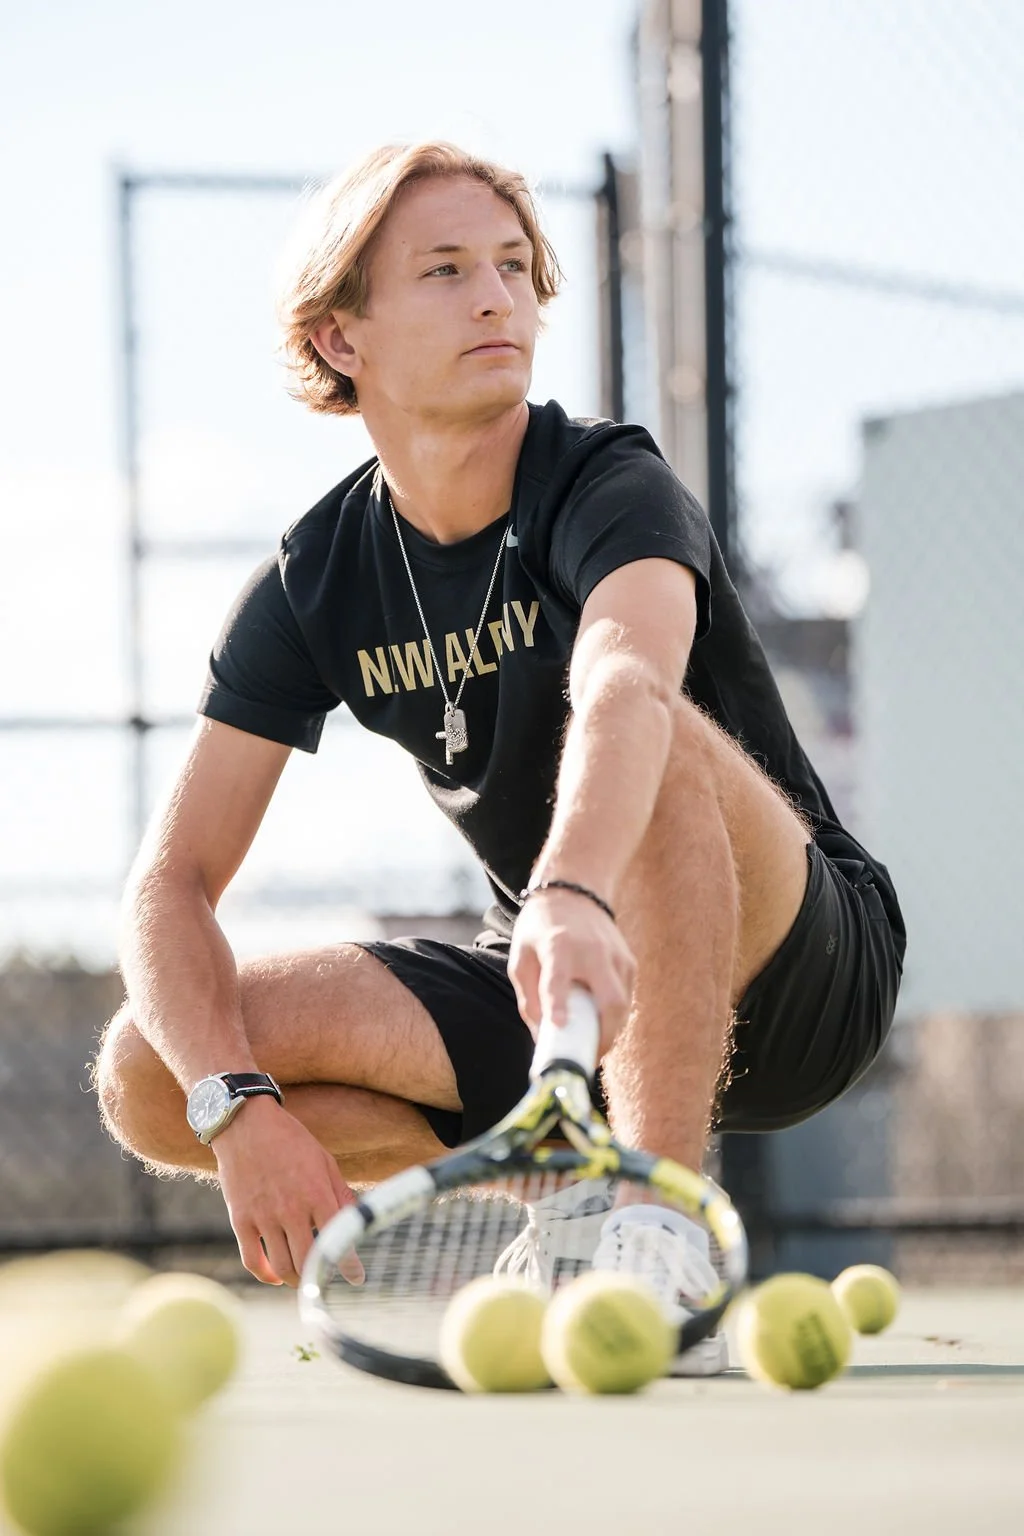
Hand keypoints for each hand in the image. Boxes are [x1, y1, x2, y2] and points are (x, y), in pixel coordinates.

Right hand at [212, 1096, 363, 1287]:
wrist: (246, 1123)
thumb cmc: (290, 1141)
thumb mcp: (324, 1161)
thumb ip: (340, 1194)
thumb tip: (356, 1222)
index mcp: (316, 1193)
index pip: (337, 1239)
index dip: (349, 1265)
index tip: (357, 1278)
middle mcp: (290, 1209)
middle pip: (307, 1261)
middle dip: (320, 1276)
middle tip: (326, 1278)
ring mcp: (263, 1216)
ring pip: (282, 1266)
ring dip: (296, 1279)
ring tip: (304, 1278)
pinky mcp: (241, 1219)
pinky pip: (252, 1260)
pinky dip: (266, 1275)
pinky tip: (276, 1275)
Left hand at [508, 887, 635, 1056]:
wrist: (574, 892)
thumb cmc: (541, 929)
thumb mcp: (521, 957)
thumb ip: (528, 998)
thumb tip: (543, 1037)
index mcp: (559, 946)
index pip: (559, 977)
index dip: (558, 1002)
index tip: (559, 1024)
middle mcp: (593, 950)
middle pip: (610, 1001)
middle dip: (604, 1036)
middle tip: (589, 1057)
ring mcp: (616, 955)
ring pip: (623, 1004)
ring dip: (611, 1030)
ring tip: (595, 1047)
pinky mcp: (628, 960)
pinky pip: (626, 996)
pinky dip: (615, 1015)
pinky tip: (603, 1024)